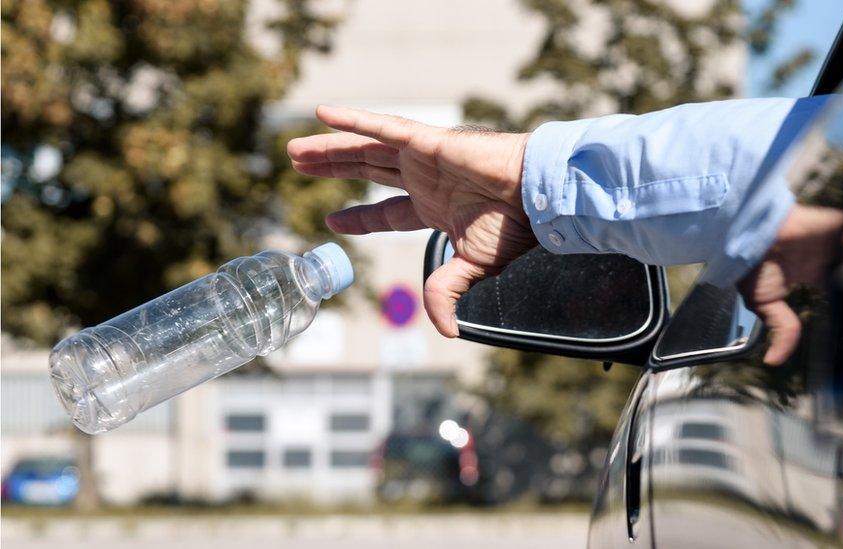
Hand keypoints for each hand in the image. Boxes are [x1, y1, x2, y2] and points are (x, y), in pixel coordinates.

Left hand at [287, 106, 537, 336]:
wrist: (536, 196)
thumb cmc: (515, 226)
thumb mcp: (472, 265)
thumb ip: (446, 290)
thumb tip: (446, 331)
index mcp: (434, 207)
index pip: (386, 211)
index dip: (358, 215)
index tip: (332, 218)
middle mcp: (423, 179)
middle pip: (365, 170)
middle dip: (332, 168)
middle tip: (298, 165)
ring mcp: (422, 158)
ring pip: (364, 149)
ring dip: (329, 148)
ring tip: (294, 149)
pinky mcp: (426, 142)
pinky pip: (382, 128)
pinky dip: (352, 121)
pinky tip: (321, 115)